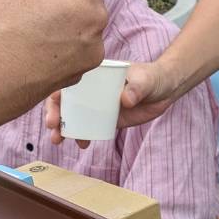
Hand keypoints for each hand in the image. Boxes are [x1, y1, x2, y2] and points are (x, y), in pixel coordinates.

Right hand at [45, 58, 178, 145]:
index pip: (69, 81)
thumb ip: (136, 88)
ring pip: (74, 117)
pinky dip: (83, 136)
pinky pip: (90, 127)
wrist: (165, 89)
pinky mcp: (107, 119)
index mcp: (94, 74)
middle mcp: (91, 89)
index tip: (54, 104)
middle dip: (55, 114)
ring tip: (57, 140)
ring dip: (64, 128)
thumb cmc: (152, 77)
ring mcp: (98, 105)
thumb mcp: (145, 80)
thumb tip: (125, 100)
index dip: (57, 92)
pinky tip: (81, 144)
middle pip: (66, 101)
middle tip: (53, 127)